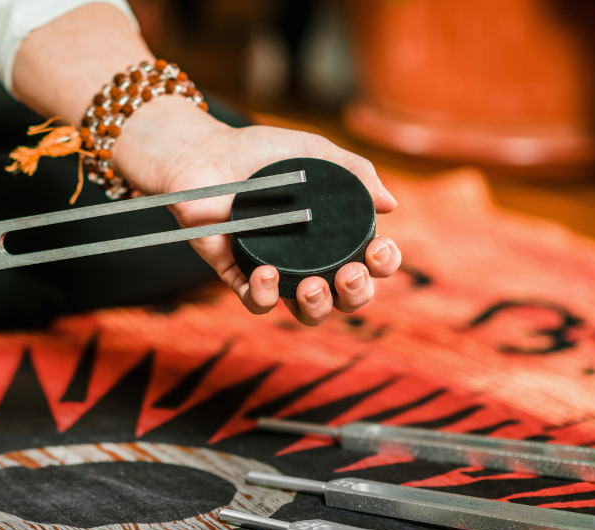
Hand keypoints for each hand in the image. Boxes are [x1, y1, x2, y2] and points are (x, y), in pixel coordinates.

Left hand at [115, 97, 401, 324]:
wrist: (203, 153)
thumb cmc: (259, 152)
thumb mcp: (312, 151)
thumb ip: (353, 171)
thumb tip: (390, 203)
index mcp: (331, 234)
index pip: (369, 261)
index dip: (382, 265)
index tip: (378, 249)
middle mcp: (307, 258)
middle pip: (344, 297)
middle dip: (355, 294)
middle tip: (348, 274)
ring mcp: (274, 269)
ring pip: (305, 312)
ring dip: (317, 307)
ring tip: (312, 287)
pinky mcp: (238, 274)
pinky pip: (255, 302)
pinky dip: (263, 296)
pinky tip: (264, 273)